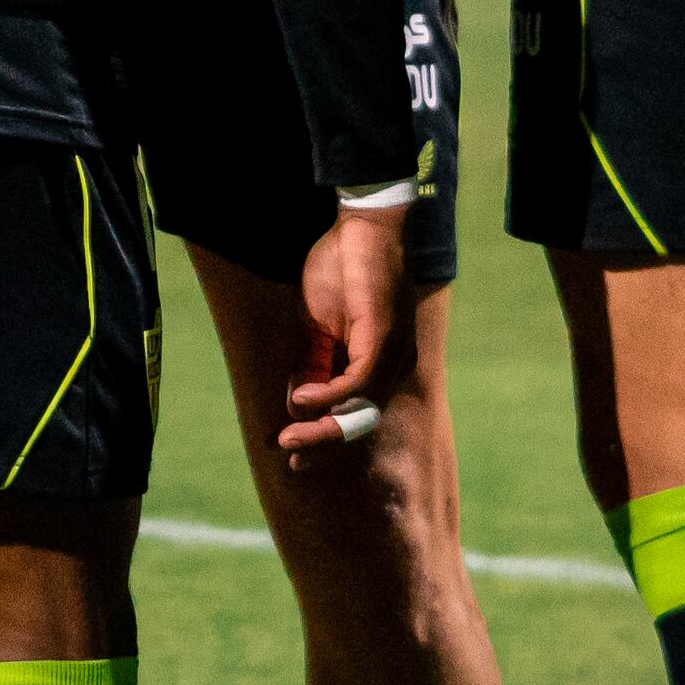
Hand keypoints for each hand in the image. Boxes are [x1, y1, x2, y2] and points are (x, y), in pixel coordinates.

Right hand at [274, 203, 405, 464]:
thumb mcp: (318, 324)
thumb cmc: (342, 266)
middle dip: (324, 446)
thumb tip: (298, 402)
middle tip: (292, 461)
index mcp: (382, 362)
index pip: (357, 414)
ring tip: (289, 439)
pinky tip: (302, 398)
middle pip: (362, 422)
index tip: (294, 452)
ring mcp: (393, 352)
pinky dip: (329, 396)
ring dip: (323, 429)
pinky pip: (358, 382)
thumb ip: (312, 362)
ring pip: (362, 410)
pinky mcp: (384, 336)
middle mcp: (395, 364)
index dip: (325, 436)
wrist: (363, 222)